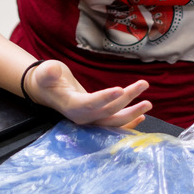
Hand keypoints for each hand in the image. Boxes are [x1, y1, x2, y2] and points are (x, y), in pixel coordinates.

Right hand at [25, 59, 152, 128]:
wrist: (46, 91)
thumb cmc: (46, 79)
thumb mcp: (45, 72)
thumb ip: (48, 72)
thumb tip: (52, 70)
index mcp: (71, 106)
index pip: (91, 103)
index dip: (106, 98)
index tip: (121, 89)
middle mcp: (82, 117)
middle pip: (108, 111)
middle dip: (127, 100)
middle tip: (143, 84)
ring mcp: (90, 120)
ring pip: (114, 120)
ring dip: (132, 112)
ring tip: (148, 103)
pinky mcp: (96, 118)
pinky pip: (114, 123)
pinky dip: (128, 122)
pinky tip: (142, 116)